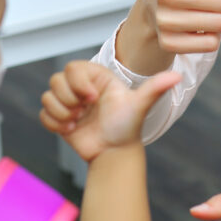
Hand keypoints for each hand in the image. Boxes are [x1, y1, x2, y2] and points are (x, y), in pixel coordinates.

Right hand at [39, 61, 180, 160]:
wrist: (115, 152)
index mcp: (96, 77)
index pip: (72, 68)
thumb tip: (177, 76)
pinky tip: (70, 130)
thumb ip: (155, 88)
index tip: (91, 99)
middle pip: (56, 80)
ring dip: (60, 112)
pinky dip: (53, 123)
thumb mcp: (139, 105)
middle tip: (85, 112)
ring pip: (46, 96)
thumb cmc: (128, 127)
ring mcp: (68, 103)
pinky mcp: (59, 118)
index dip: (77, 83)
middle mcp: (80, 87)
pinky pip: (43, 114)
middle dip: (68, 100)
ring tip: (77, 122)